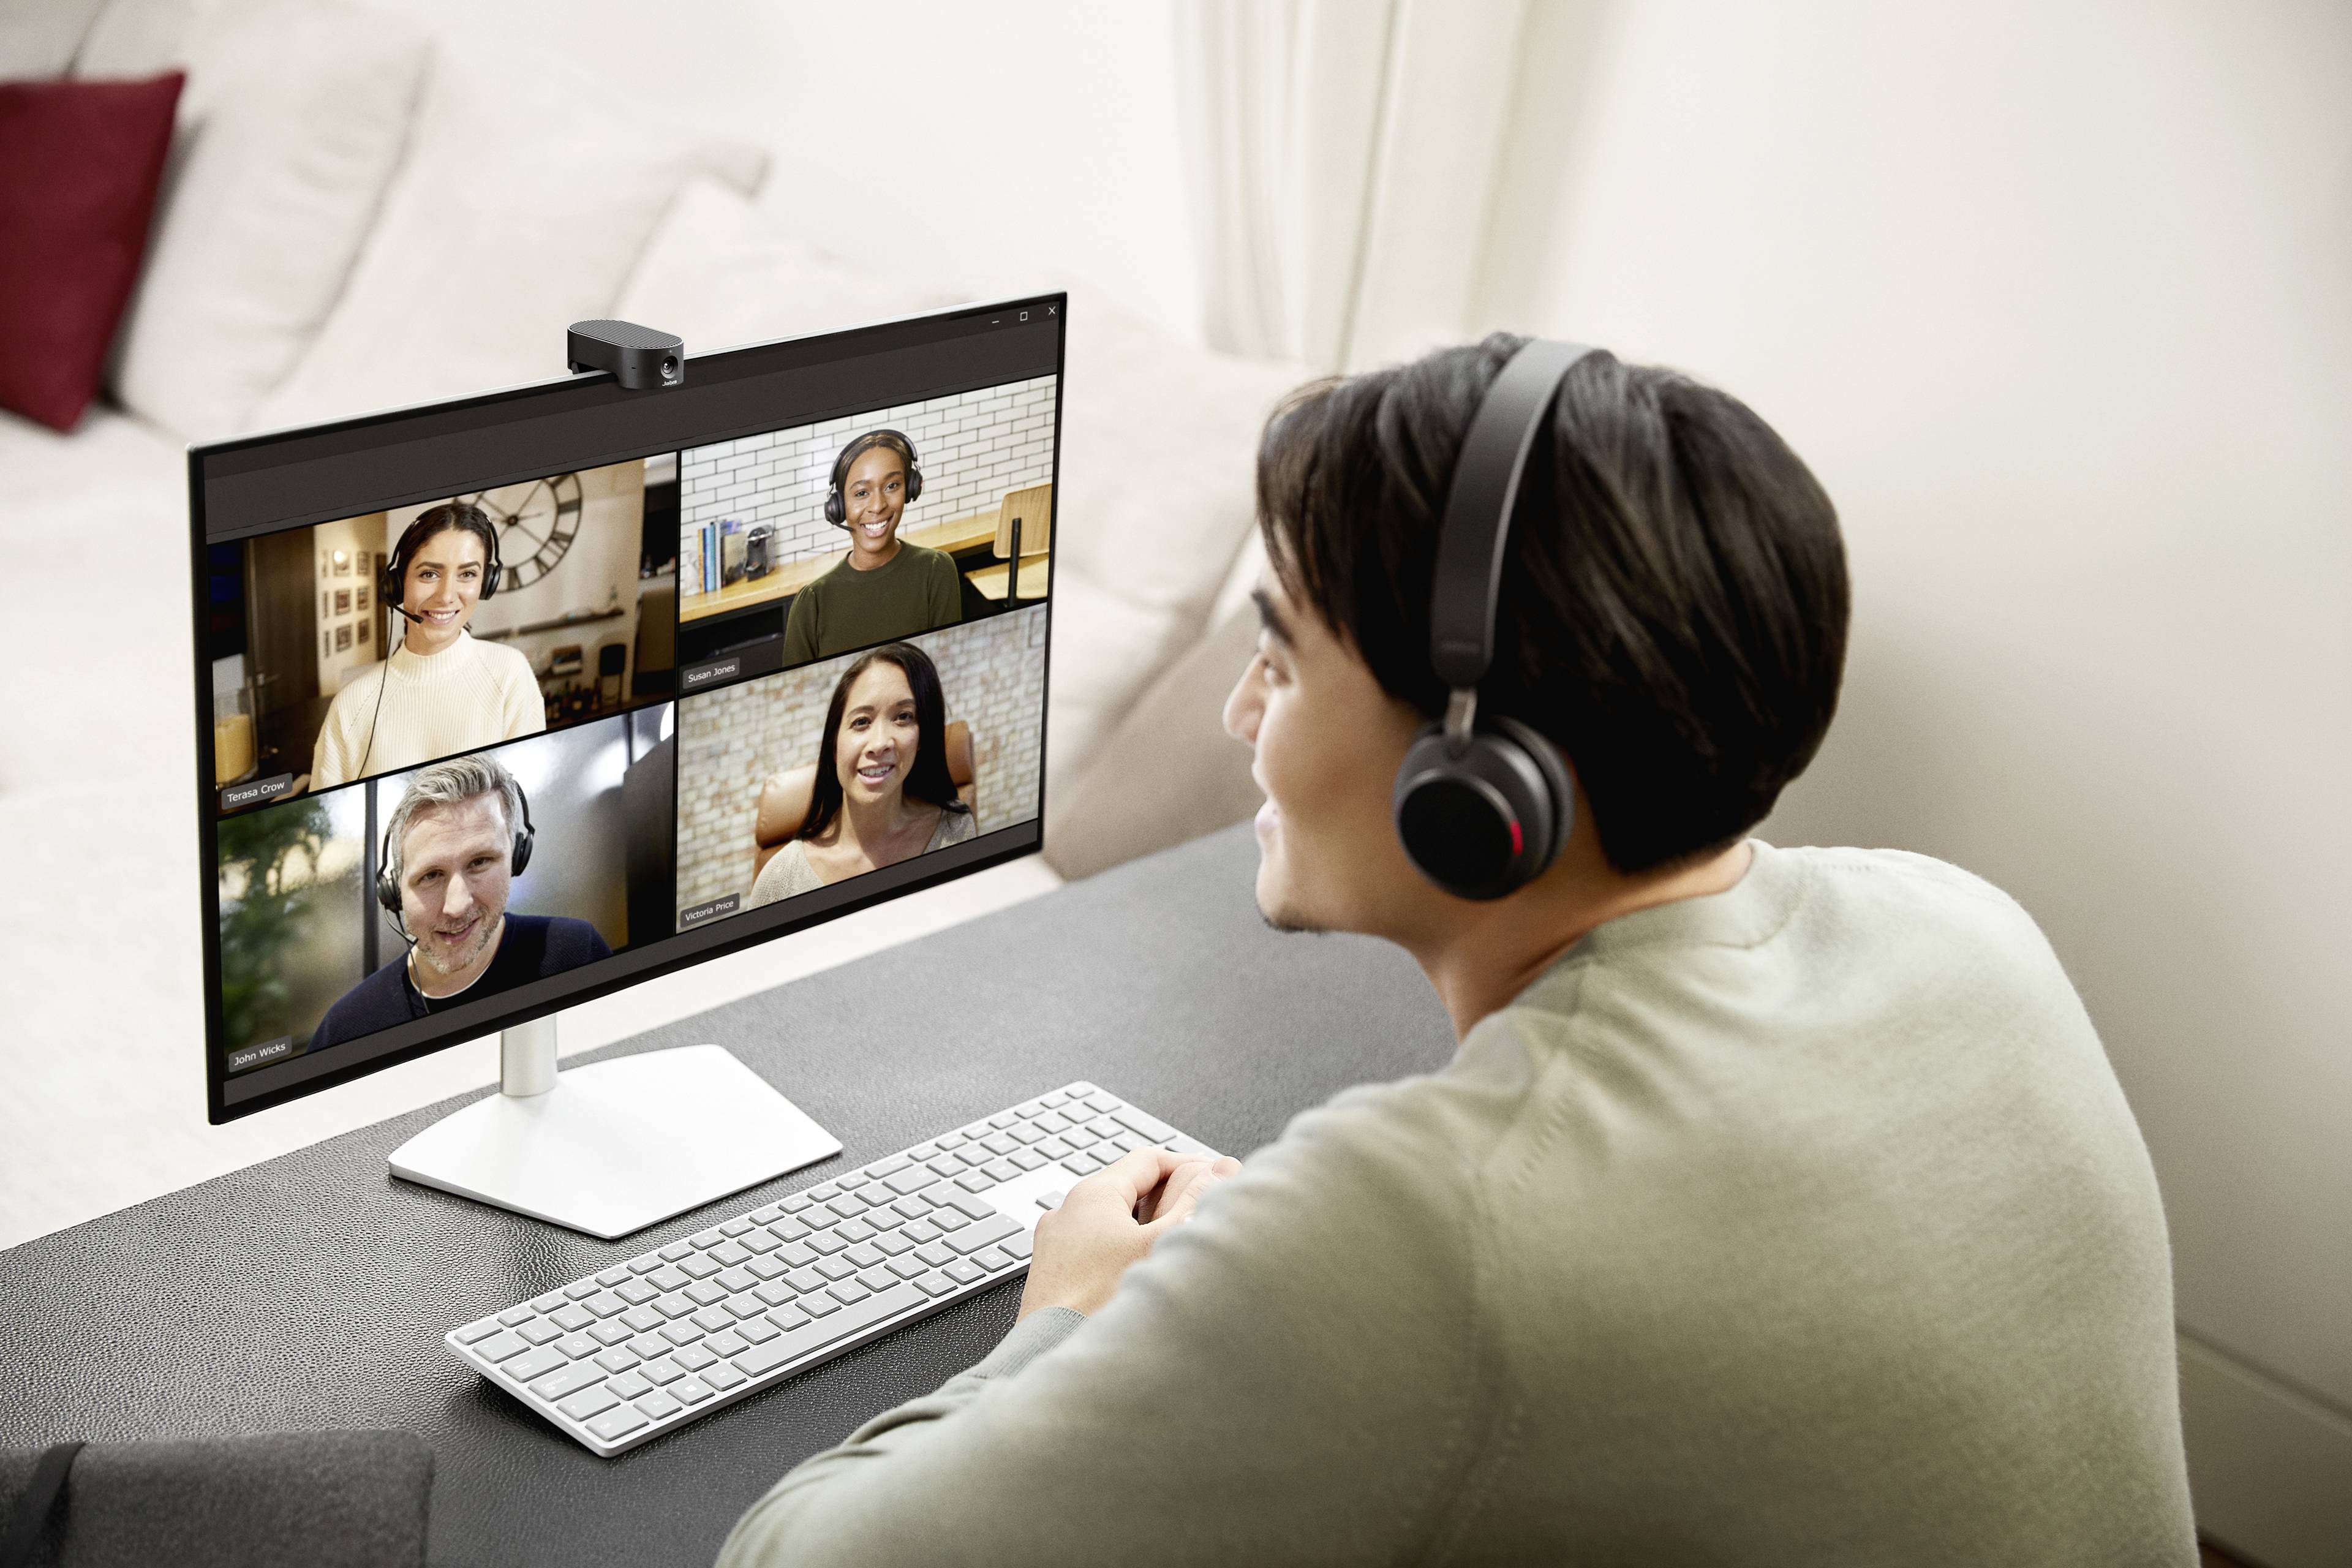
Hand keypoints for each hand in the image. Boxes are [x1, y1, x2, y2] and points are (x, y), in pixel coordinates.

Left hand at [1017, 1147, 1242, 1321]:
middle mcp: (1068, 1210)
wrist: (1052, 1349)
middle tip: (1197, 1212)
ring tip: (1171, 1247)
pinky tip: (1138, 1274)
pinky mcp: (1053, 1269)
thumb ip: (1193, 1202)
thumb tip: (1218, 1171)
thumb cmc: (1099, 1301)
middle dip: (1167, 1197)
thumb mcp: (1160, 1244)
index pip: (1148, 1159)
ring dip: (1143, 1226)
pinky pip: (1093, 1244)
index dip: (1187, 1165)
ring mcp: (1056, 1240)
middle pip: (1128, 1187)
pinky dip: (1120, 1248)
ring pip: (1110, 1218)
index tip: (1210, 1179)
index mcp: (1093, 1193)